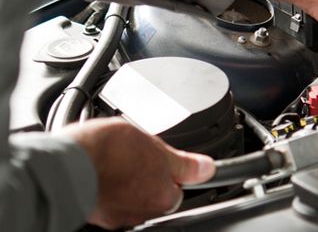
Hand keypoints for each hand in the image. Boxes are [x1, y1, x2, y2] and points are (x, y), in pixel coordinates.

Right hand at [63, 117, 214, 228]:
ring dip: (125, 178)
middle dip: (145, 174)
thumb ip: (183, 163)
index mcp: (164, 197)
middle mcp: (142, 213)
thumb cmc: (108, 153)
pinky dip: (105, 184)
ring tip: (113, 158)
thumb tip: (206, 168)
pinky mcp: (96, 213)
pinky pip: (108, 196)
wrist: (65, 165)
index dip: (168, 168)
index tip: (159, 157)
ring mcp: (117, 215)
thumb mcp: (155, 147)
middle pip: (152, 192)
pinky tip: (99, 168)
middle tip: (134, 154)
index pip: (177, 187)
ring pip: (130, 194)